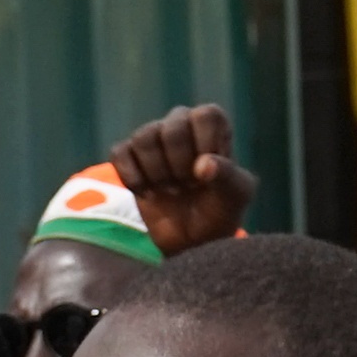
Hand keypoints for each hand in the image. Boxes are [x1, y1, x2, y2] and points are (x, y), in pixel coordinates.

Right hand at [107, 103, 255, 255]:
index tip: (209, 173)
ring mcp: (151, 138)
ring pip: (144, 138)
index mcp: (211, 124)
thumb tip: (203, 165)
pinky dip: (132, 178)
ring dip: (157, 172)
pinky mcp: (127, 155)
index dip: (206, 147)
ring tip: (170, 190)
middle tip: (188, 186)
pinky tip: (147, 193)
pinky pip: (120, 152)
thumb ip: (227, 175)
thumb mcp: (236, 196)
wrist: (191, 239)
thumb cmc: (219, 211)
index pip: (206, 116)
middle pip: (173, 129)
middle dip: (180, 166)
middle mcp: (180, 123)